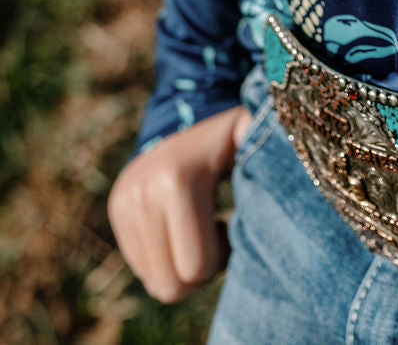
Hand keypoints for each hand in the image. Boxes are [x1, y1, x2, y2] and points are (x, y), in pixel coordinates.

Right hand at [108, 104, 252, 302]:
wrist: (185, 113)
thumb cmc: (231, 136)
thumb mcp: (252, 133)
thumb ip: (270, 143)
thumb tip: (281, 150)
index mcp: (177, 181)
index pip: (195, 268)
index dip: (221, 260)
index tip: (231, 228)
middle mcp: (142, 194)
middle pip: (168, 284)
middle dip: (199, 273)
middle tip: (218, 239)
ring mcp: (123, 203)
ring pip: (153, 281)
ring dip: (182, 267)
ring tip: (200, 231)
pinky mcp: (116, 210)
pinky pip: (140, 266)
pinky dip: (165, 258)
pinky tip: (183, 228)